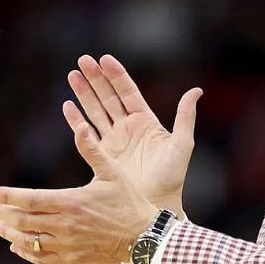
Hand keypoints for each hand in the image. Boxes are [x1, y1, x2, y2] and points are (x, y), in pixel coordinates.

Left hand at [0, 118, 156, 263]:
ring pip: (29, 240)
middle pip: (23, 220)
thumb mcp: (113, 172)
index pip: (28, 199)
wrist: (146, 238)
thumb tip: (80, 126)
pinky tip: (16, 245)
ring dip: (9, 232)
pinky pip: (42, 257)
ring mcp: (68, 244)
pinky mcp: (73, 257)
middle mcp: (65, 225)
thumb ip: (92, 150)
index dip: (6, 197)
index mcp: (72, 202)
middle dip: (2, 213)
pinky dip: (26, 252)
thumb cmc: (130, 202)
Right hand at [65, 55, 201, 217]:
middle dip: (95, 78)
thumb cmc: (173, 177)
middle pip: (108, 97)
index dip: (116, 75)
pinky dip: (76, 120)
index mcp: (145, 121)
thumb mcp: (182, 144)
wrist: (155, 204)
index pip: (128, 92)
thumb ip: (185, 117)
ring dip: (84, 93)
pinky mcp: (101, 156)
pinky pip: (85, 134)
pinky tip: (67, 106)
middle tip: (83, 60)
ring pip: (95, 111)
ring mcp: (113, 141)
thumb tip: (196, 90)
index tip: (104, 59)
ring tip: (72, 74)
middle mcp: (127, 127)